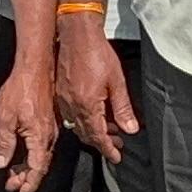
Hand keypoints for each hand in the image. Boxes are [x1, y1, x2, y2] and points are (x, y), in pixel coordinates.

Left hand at [0, 57, 57, 191]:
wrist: (36, 68)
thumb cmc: (20, 89)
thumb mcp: (5, 117)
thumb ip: (4, 143)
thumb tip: (2, 163)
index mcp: (40, 138)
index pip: (36, 169)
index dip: (28, 184)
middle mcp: (49, 136)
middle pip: (40, 165)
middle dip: (26, 178)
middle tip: (12, 186)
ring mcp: (51, 129)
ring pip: (41, 156)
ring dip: (28, 167)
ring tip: (13, 174)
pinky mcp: (49, 122)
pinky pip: (42, 146)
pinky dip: (32, 155)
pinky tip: (23, 155)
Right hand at [53, 17, 136, 161]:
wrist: (76, 34)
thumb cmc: (97, 53)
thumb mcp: (117, 81)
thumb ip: (123, 108)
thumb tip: (131, 129)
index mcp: (87, 105)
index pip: (98, 136)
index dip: (108, 149)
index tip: (116, 158)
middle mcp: (72, 106)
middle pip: (86, 134)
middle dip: (102, 142)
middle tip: (117, 144)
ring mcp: (63, 100)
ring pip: (77, 126)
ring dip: (93, 131)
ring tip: (110, 130)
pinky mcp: (60, 93)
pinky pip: (70, 115)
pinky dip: (83, 120)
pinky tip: (94, 115)